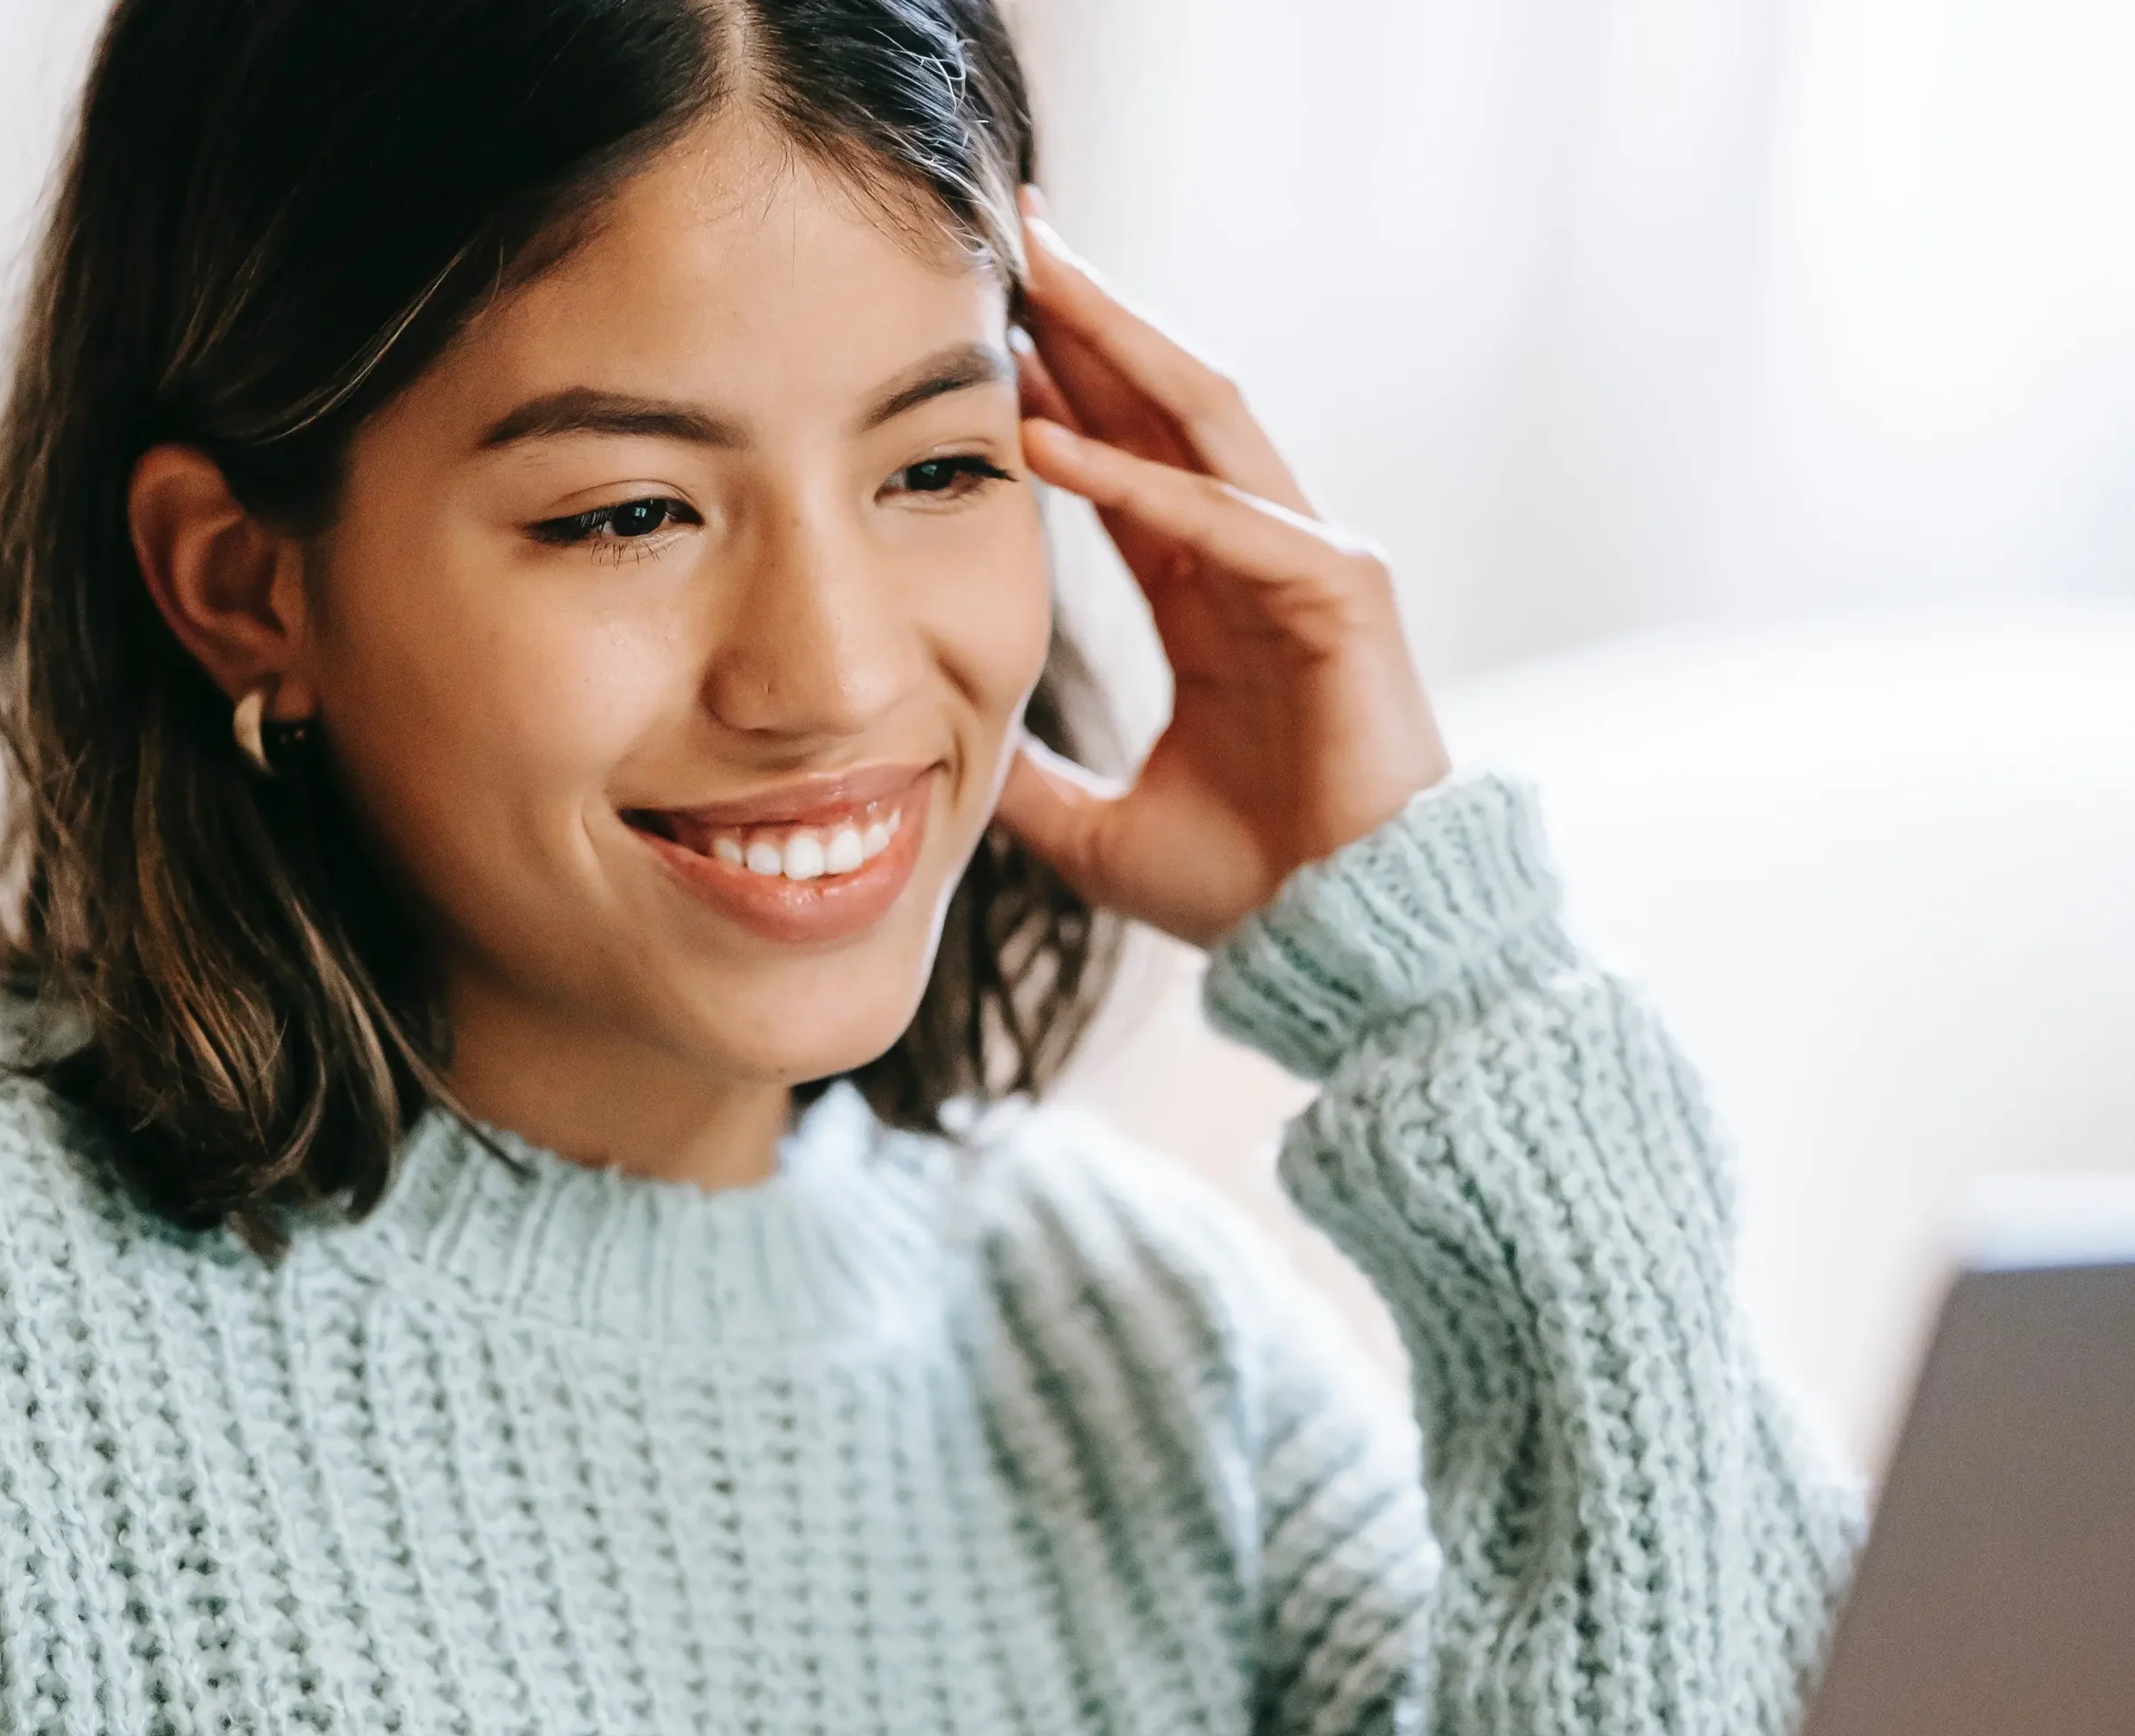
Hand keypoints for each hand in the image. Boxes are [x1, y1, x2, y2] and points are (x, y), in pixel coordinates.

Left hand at [1000, 192, 1448, 948]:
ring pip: (1205, 425)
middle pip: (1167, 409)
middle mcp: (1262, 565)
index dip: (1061, 389)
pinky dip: (1138, 480)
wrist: (1346, 949)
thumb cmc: (1251, 894)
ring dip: (1117, 345)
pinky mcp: (1342, 599)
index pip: (1130, 464)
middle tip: (1013, 231)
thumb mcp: (1100, 832)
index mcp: (1214, 605)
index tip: (982, 330)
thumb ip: (1032, 785)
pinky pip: (1226, 520)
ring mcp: (1309, 570)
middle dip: (1092, 318)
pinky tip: (1048, 440)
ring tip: (1033, 275)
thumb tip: (945, 771)